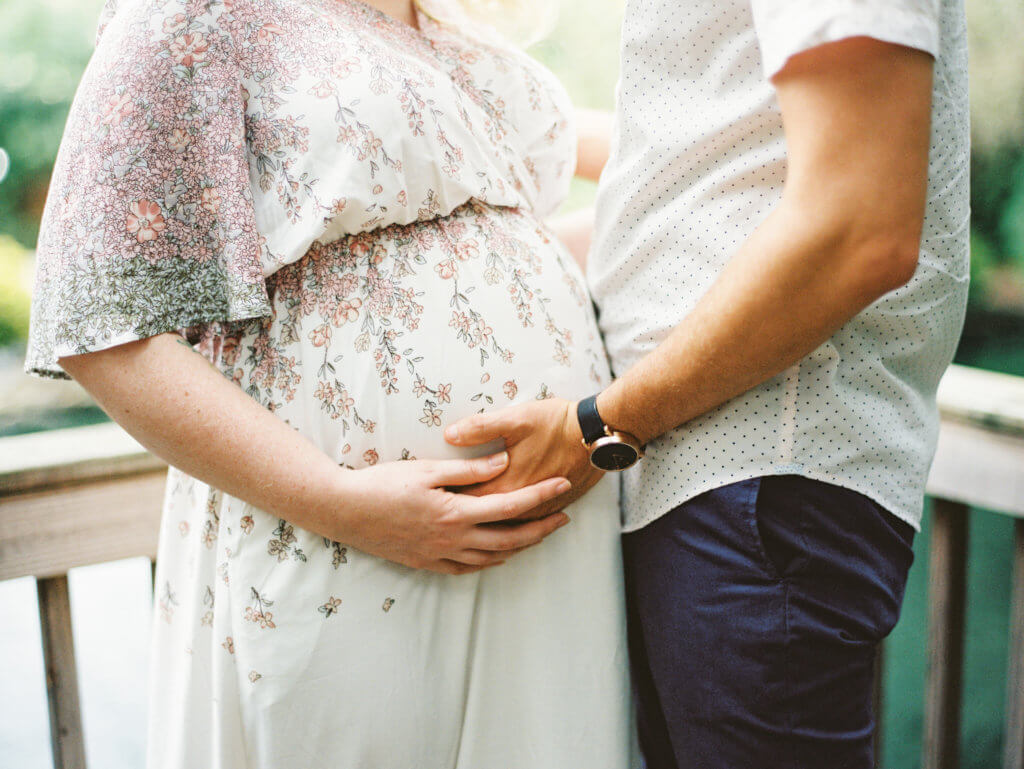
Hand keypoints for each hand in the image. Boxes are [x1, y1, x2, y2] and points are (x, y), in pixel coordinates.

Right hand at [337, 452, 570, 574]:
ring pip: (492, 558)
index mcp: (456, 513)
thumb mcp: (427, 469)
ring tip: (539, 534)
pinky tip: (498, 556)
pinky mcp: (426, 563)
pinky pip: (467, 569)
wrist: (345, 511)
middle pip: (510, 539)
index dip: (541, 496)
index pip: (511, 505)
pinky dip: (489, 563)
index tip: (563, 486)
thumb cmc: (383, 484)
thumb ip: (469, 469)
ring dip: (520, 547)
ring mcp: (440, 555)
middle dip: (541, 529)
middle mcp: (453, 539)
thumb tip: (504, 462)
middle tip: (563, 518)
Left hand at [444, 398, 602, 519]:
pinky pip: (526, 527)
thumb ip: (481, 428)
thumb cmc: (557, 423)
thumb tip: (450, 435)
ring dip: (487, 530)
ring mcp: (538, 509)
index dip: (447, 502)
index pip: (467, 501)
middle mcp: (520, 504)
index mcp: (505, 484)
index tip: (430, 501)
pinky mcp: (552, 508)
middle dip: (462, 521)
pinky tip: (503, 530)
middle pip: (483, 521)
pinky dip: (512, 531)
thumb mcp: (516, 418)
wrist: (598, 433)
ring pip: (506, 530)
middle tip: (440, 520)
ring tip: (465, 531)